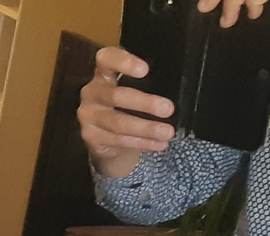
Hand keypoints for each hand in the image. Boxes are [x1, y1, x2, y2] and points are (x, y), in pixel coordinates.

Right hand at [76, 47, 175, 179]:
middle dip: (144, 103)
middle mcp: (92, 92)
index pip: (107, 59)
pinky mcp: (90, 136)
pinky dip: (141, 143)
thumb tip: (180, 89)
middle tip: (168, 109)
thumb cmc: (127, 104)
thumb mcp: (134, 88)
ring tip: (167, 132)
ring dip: (145, 128)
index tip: (145, 70)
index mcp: (104, 72)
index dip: (123, 62)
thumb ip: (148, 83)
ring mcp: (89, 115)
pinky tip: (158, 143)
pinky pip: (118, 140)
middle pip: (115, 96)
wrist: (105, 134)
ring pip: (117, 123)